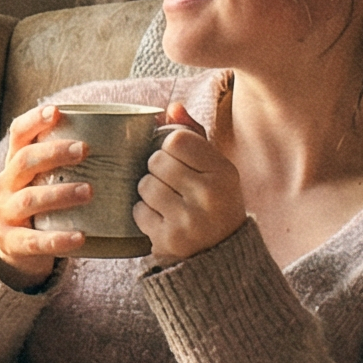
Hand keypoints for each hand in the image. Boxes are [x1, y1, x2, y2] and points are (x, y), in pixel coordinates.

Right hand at [0, 102, 89, 286]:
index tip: (56, 112)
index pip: (18, 134)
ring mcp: (6, 213)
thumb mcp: (50, 178)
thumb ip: (76, 159)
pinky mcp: (12, 243)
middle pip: (24, 161)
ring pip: (29, 199)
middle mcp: (6, 184)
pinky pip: (34, 240)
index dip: (34, 120)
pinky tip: (80, 237)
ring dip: (59, 193)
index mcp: (16, 163)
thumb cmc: (47, 204)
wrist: (19, 248)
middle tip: (85, 149)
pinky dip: (57, 239)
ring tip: (89, 191)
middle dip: (54, 153)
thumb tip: (142, 129)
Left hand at [134, 98, 248, 260]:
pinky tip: (162, 218)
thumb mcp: (215, 169)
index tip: (177, 159)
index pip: (177, 140)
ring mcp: (189, 219)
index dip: (169, 147)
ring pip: (145, 185)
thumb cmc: (213, 203)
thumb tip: (172, 107)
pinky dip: (143, 213)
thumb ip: (194, 135)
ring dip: (148, 191)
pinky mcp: (169, 239)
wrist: (219, 255)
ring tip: (167, 201)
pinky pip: (138, 211)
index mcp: (224, 173)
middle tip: (171, 183)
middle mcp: (210, 195)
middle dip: (157, 170)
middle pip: (157, 161)